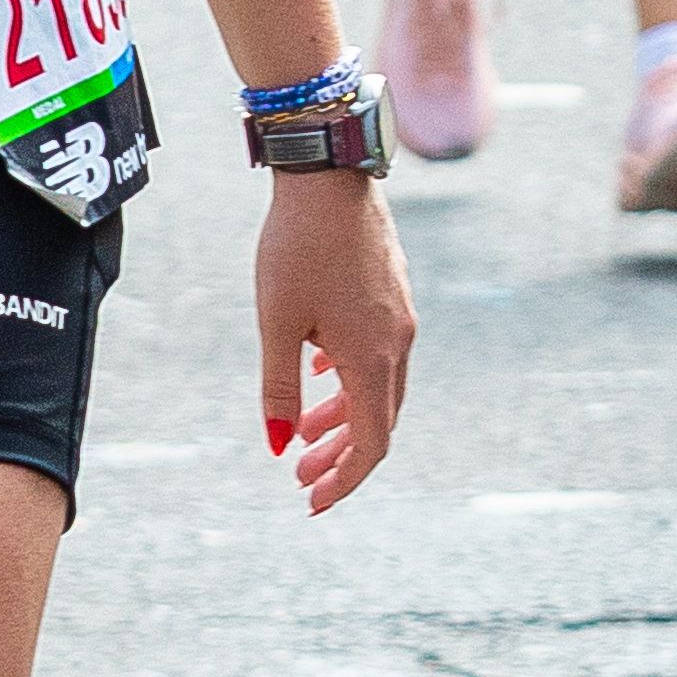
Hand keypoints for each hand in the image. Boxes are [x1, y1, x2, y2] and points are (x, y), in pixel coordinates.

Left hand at [255, 171, 414, 515]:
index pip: (371, 443)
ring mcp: (400, 316)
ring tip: (303, 433)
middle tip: (300, 476)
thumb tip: (279, 444)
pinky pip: (378, 353)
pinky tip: (320, 372)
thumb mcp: (276, 324)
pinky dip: (349, 378)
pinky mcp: (394, 292)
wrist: (329, 176)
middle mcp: (397, 343)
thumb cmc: (296, 248)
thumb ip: (279, 388)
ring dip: (342, 416)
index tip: (313, 501)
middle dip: (340, 454)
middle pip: (378, 419)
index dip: (345, 480)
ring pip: (377, 385)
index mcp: (371, 359)